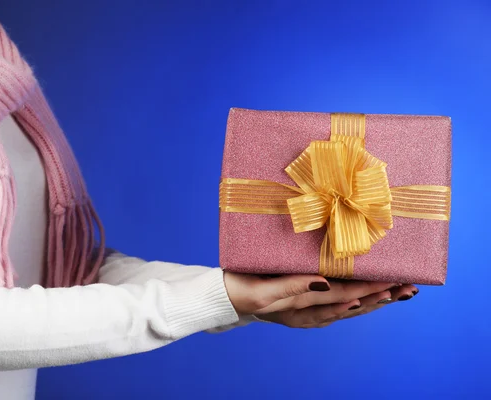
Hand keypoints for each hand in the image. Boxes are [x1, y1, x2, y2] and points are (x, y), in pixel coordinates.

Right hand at [223, 272, 417, 327]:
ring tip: (396, 293)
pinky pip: (333, 306)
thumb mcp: (261, 290)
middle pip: (351, 305)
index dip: (369, 290)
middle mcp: (307, 311)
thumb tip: (324, 281)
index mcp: (300, 305)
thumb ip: (292, 287)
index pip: (342, 296)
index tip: (392, 283)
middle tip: (408, 289)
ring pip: (345, 307)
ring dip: (371, 300)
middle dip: (381, 297)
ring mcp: (304, 311)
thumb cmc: (238, 289)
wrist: (222, 297)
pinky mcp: (300, 306)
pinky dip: (352, 302)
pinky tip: (362, 299)